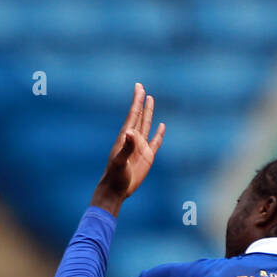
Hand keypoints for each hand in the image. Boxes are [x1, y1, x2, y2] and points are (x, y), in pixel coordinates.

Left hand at [91, 83, 164, 215]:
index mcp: (126, 137)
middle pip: (139, 116)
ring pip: (146, 125)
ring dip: (148, 113)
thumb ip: (126, 147)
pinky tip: (162, 126)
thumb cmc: (115, 176)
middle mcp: (133, 139)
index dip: (136, 101)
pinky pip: (155, 142)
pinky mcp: (147, 157)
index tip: (139, 87)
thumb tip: (131, 132)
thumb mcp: (119, 162)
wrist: (116, 190)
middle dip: (140, 102)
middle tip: (141, 88)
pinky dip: (159, 133)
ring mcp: (140, 148)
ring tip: (150, 99)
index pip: (133, 114)